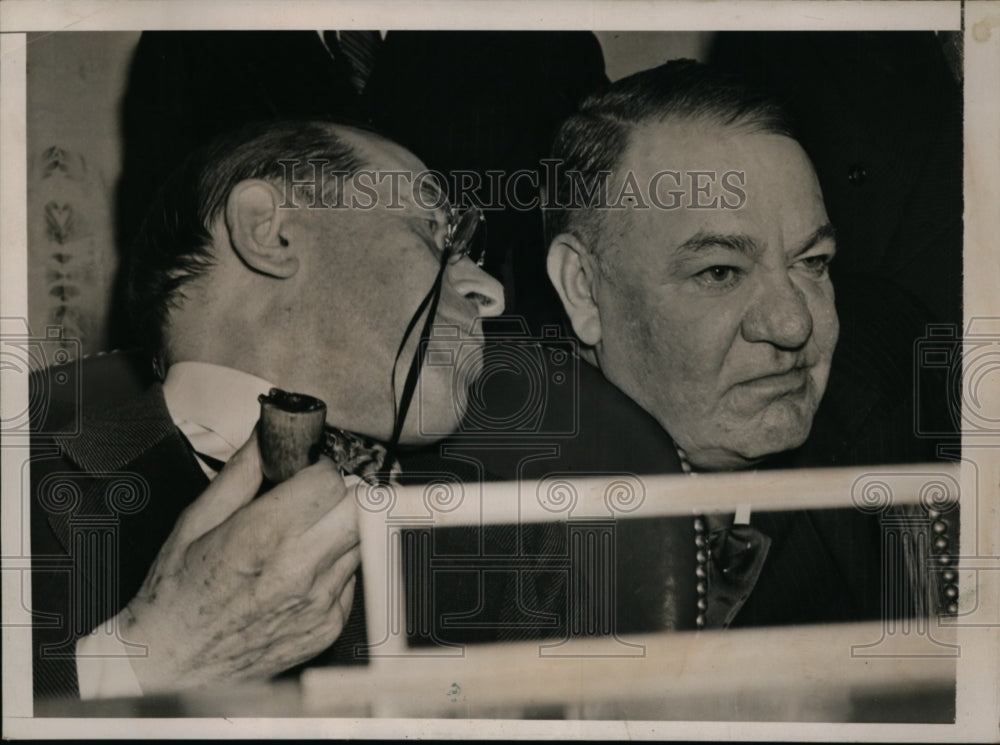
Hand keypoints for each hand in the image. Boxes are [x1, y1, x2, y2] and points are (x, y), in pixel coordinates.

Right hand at [120, 429, 359, 691]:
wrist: (172, 664)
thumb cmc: (177, 595)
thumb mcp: (196, 521)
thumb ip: (240, 473)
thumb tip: (266, 436)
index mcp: (264, 535)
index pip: (330, 480)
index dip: (319, 468)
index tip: (305, 472)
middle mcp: (299, 569)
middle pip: (358, 507)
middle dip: (340, 494)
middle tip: (314, 499)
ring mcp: (319, 601)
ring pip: (361, 541)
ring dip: (341, 530)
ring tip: (303, 537)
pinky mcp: (328, 626)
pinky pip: (352, 579)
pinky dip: (336, 569)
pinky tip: (301, 573)